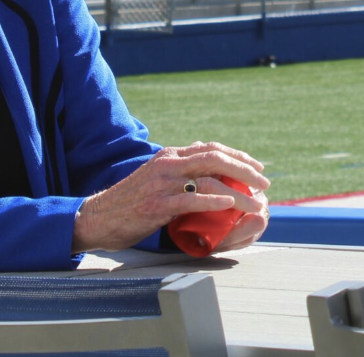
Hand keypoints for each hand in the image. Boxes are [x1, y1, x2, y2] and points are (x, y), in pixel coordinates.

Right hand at [71, 141, 267, 252]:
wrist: (99, 216)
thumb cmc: (130, 201)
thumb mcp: (156, 177)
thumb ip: (179, 170)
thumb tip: (203, 163)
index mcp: (170, 156)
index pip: (210, 148)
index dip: (237, 156)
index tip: (256, 166)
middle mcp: (168, 163)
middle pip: (215, 157)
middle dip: (244, 169)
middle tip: (264, 183)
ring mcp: (163, 183)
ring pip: (208, 179)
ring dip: (237, 191)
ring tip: (255, 202)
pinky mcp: (158, 205)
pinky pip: (191, 200)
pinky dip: (213, 201)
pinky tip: (229, 206)